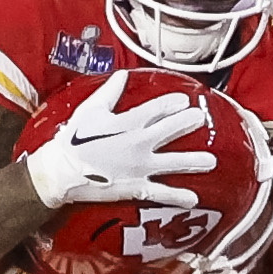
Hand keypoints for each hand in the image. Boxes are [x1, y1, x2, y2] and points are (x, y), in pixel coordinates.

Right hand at [24, 68, 220, 210]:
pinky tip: (194, 199)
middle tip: (201, 118)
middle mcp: (139, 143)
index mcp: (128, 122)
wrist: (62, 173)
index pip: (157, 109)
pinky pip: (161, 192)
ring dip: (193, 161)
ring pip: (173, 163)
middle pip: (170, 130)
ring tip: (210, 162)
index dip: (172, 103)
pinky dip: (177, 196)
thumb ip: (110, 92)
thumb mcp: (90, 110)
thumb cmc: (73, 141)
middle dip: (188, 122)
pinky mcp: (136, 187)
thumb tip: (122, 75)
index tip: (184, 100)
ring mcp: (140, 167)